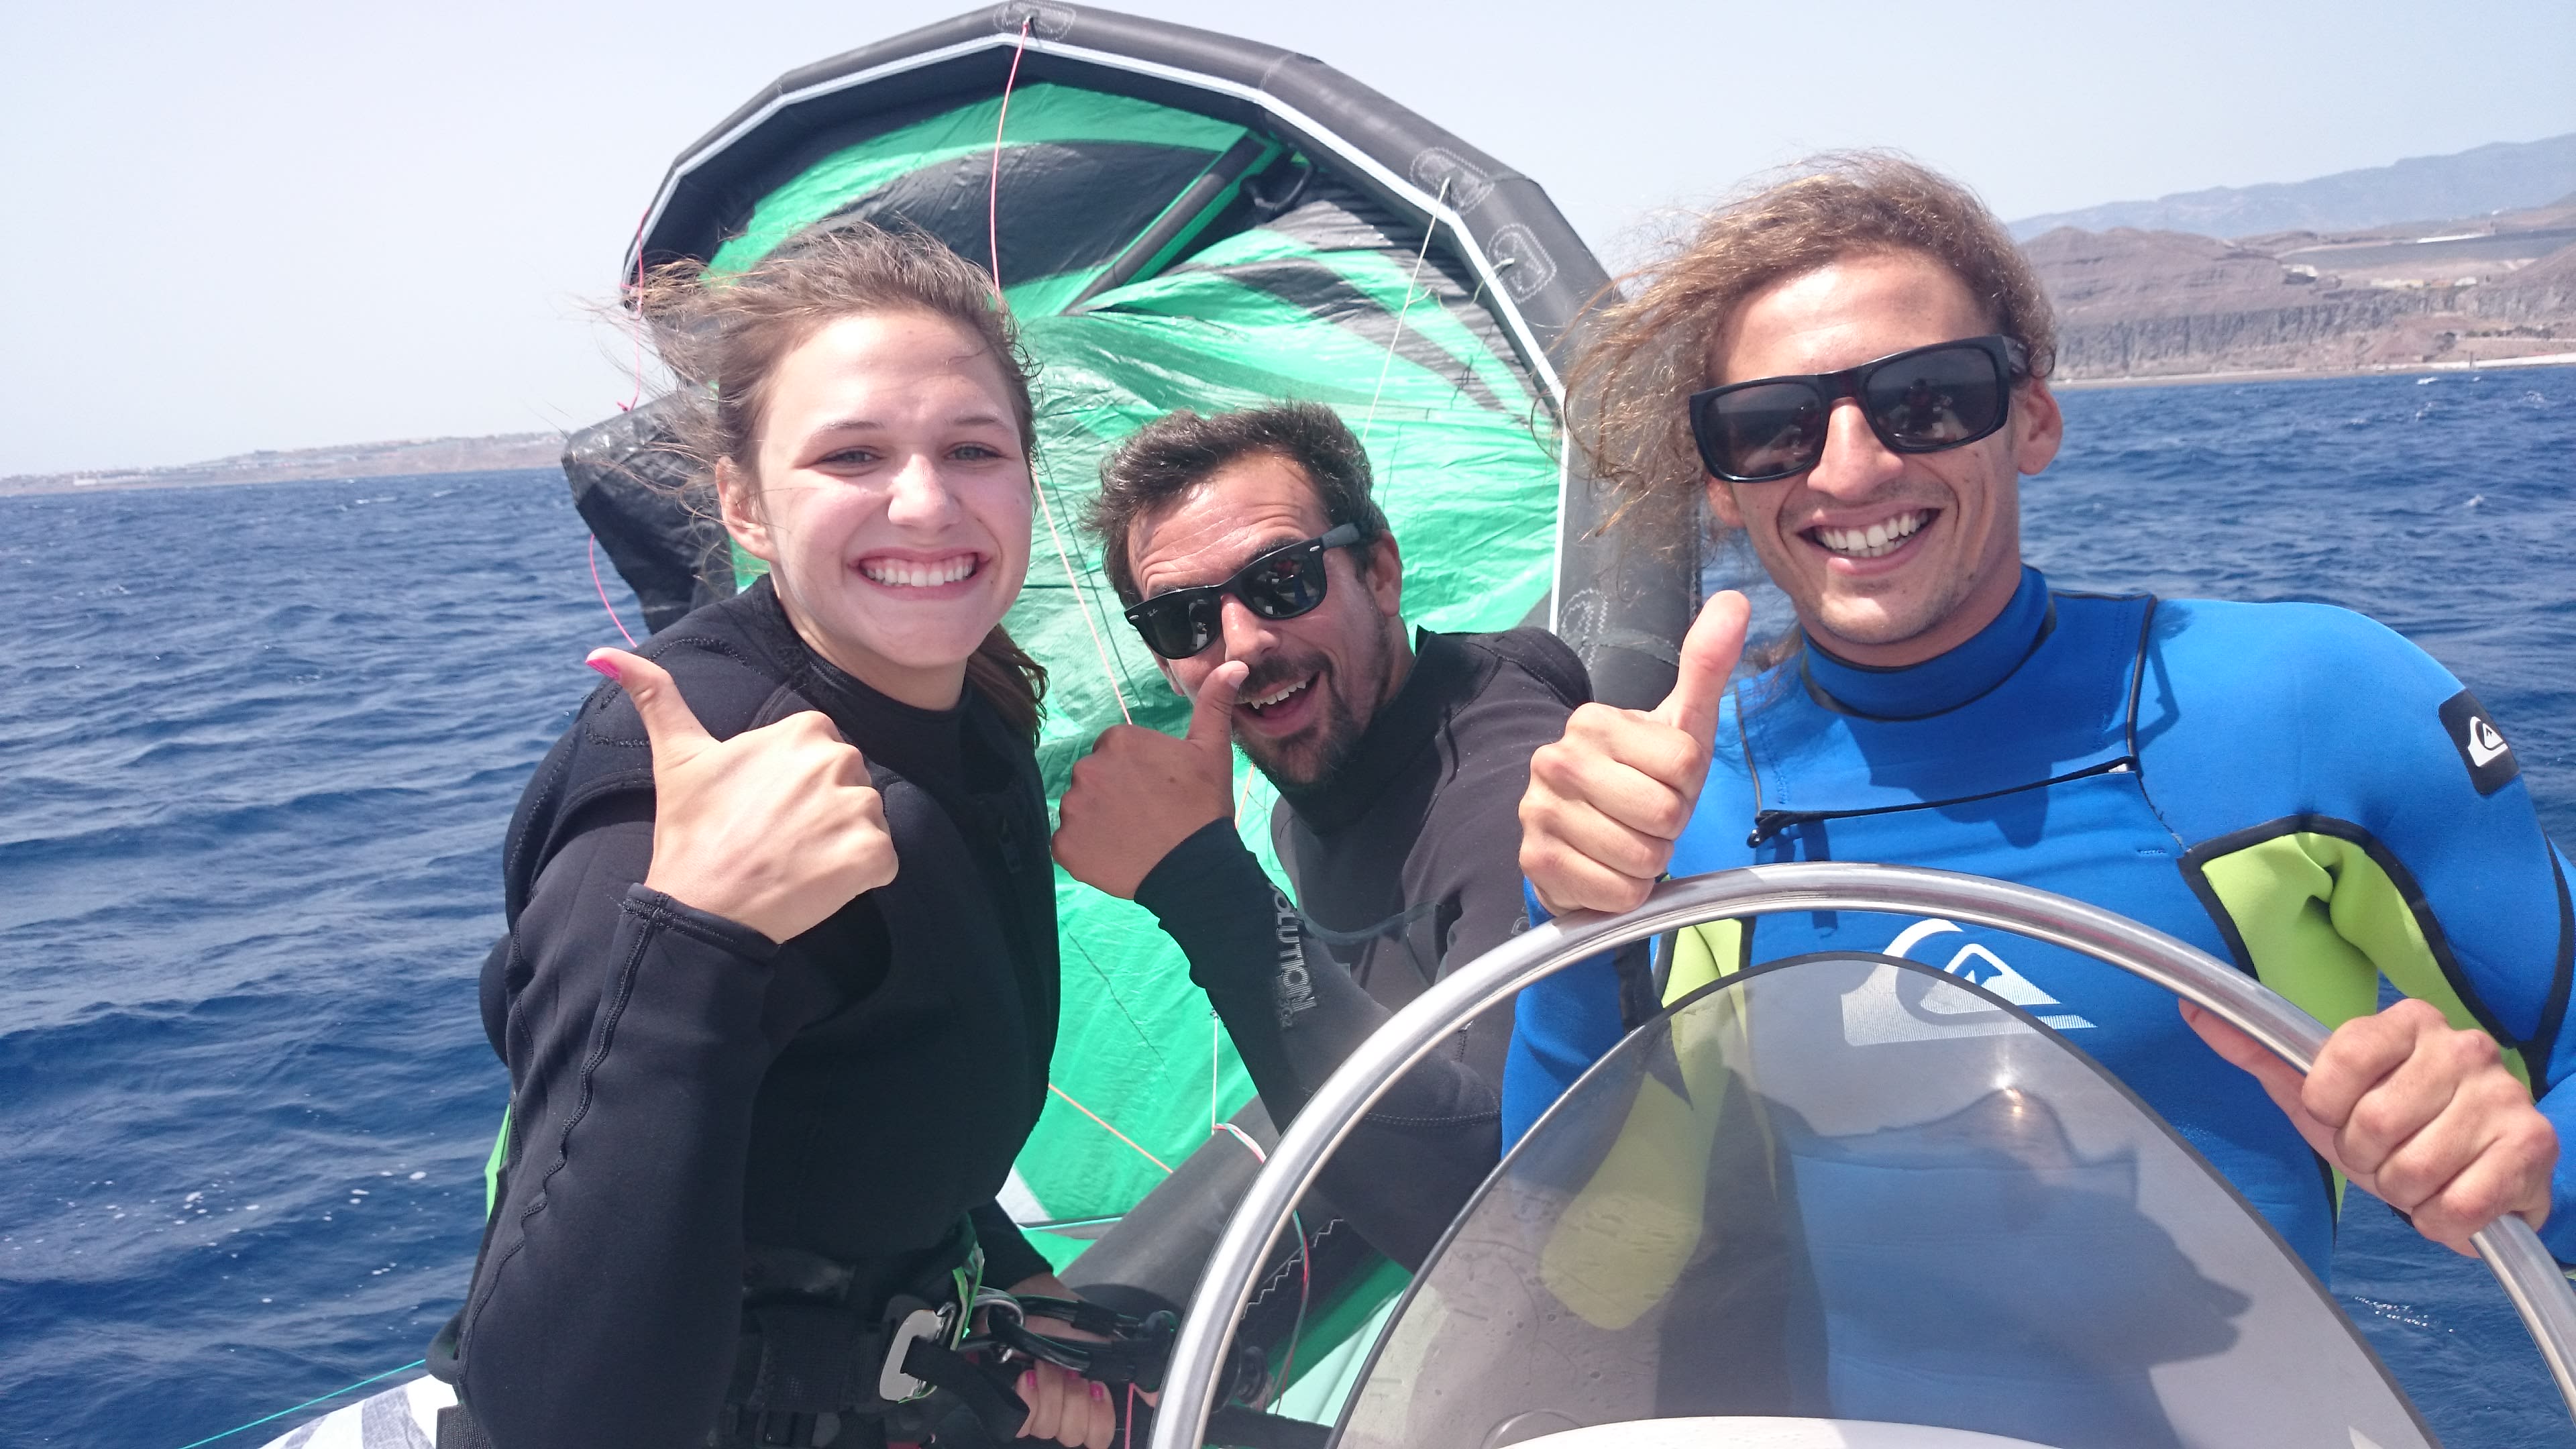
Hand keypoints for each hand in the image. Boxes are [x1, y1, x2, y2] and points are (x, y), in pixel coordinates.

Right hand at [590, 647, 895, 942]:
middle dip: (821, 812)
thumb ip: (655, 697)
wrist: (702, 907)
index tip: (762, 809)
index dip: (795, 786)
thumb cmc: (691, 832)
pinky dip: (860, 877)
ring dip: (840, 844)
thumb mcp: (677, 756)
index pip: (824, 753)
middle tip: (775, 839)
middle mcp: (839, 759)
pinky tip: (819, 883)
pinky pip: (884, 861)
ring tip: (793, 861)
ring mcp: (859, 808)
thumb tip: (602, 654)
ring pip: (867, 822)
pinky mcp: (873, 854)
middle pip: (850, 785)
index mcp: (805, 729)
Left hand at [1006, 1274, 1141, 1448]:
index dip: (1098, 1417)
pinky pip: (1021, 1424)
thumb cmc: (1065, 1320)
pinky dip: (1027, 1398)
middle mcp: (1064, 1408)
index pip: (1099, 1436)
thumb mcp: (1105, 1341)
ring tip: (1042, 1363)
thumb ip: (1133, 1369)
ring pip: (1048, 1428)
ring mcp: (1037, 1408)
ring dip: (1048, 1390)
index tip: (1094, 1386)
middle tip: (1068, 1369)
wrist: (1026, 1303)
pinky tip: (1026, 1376)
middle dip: (1071, 1398)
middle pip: (1074, 1435)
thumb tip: (1157, 1397)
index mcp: (1089, 1399)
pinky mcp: (1011, 1404)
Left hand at [1052, 661, 1246, 899]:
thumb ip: (1214, 703)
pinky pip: (1068, 843)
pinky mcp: (1064, 846)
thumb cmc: (1204, 806)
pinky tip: (1114, 856)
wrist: (1195, 868)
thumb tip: (1234, 664)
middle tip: (1146, 814)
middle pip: (1095, 778)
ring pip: (1080, 808)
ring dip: (1098, 820)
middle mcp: (1088, 769)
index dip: (1137, 772)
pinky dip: (1085, 850)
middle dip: (1114, 793)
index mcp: (1118, 741)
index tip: (1157, 790)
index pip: (1115, 751)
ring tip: (1132, 836)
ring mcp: (1072, 809)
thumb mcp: (1212, 750)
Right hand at [1519, 593, 1749, 914]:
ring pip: (1642, 856)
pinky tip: (1606, 870)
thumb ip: (1705, 666)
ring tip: (1627, 843)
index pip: (1685, 764)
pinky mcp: (1536, 862)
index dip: (1687, 785)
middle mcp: (1557, 761)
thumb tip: (1736, 601)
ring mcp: (1540, 812)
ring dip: (1648, 863)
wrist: (1580, 836)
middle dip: (1668, 827)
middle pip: (1665, 813)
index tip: (1664, 784)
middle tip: (1646, 819)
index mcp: (1594, 722)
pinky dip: (1624, 893)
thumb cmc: (1640, 779)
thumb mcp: (1679, 725)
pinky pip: (1617, 893)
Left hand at [2183, 997, 2555, 1253]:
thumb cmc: (2390, 1127)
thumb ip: (2260, 1052)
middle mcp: (2463, 1046)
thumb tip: (2194, 1009)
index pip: (2335, 1064)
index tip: (2339, 1115)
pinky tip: (2451, 1200)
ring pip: (2414, 1169)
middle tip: (2384, 1155)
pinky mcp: (2533, 1146)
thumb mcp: (2318, 1093)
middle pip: (2372, 1124)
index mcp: (2407, 1021)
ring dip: (2403, 1192)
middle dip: (2365, 1158)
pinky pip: (2459, 1205)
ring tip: (2418, 1176)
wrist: (2473, 1175)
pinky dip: (2442, 1221)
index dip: (2326, 1108)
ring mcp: (2503, 1094)